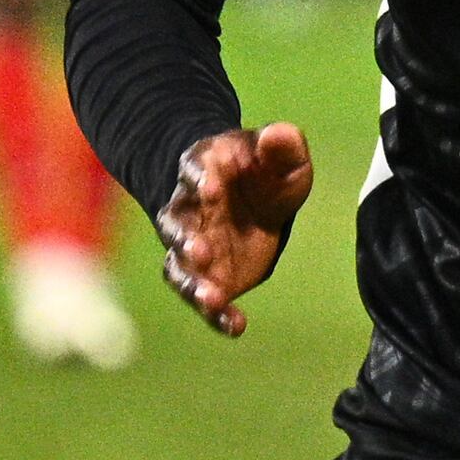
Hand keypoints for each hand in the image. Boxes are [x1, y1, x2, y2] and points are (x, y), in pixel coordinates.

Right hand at [155, 123, 313, 334]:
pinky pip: (204, 297)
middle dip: (186, 239)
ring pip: (180, 265)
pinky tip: (236, 326)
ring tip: (211, 297)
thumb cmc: (265, 173)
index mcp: (205, 169)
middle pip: (176, 224)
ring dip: (192, 282)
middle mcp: (189, 209)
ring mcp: (194, 245)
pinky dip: (217, 314)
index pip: (193, 170)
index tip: (211, 186)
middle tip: (199, 250)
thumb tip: (278, 133)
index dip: (199, 177)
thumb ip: (282, 145)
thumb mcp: (283, 157)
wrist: (252, 200)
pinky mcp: (208, 275)